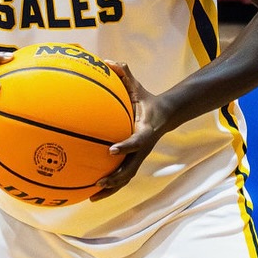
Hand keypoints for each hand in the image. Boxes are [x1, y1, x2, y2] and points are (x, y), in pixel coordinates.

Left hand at [89, 62, 168, 199]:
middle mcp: (142, 148)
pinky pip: (122, 176)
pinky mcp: (134, 161)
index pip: (137, 141)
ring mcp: (139, 157)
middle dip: (116, 178)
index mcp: (145, 131)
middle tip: (99, 182)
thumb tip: (107, 61)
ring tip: (92, 196)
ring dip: (111, 189)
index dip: (126, 146)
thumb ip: (124, 74)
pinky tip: (91, 192)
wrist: (166, 115)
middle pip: (131, 168)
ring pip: (126, 178)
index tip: (111, 150)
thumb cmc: (146, 100)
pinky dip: (110, 187)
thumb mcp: (137, 87)